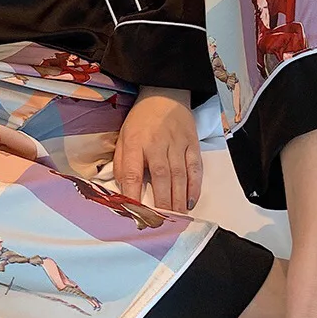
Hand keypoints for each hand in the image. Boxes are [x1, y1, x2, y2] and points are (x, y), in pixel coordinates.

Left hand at [113, 87, 202, 212]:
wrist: (165, 93)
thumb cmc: (141, 119)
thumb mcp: (123, 136)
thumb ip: (121, 162)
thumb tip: (122, 189)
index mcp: (135, 142)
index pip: (132, 172)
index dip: (132, 194)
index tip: (134, 214)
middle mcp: (157, 144)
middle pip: (160, 177)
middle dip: (162, 203)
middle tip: (162, 223)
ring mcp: (177, 144)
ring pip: (179, 176)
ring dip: (178, 200)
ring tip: (177, 219)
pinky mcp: (192, 144)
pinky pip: (195, 169)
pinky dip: (194, 187)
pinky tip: (190, 202)